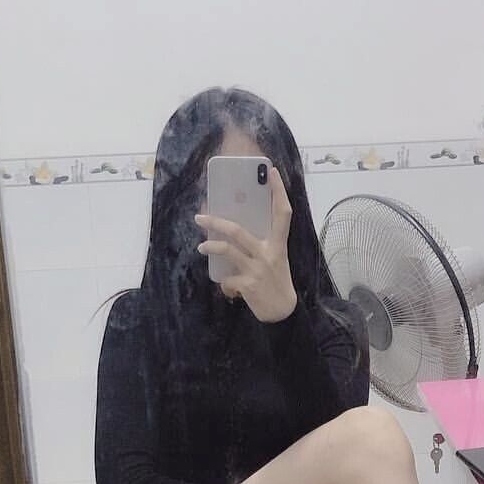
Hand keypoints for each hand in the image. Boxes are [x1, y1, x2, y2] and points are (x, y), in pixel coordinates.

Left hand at [194, 167, 296, 322]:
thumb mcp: (276, 259)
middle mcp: (269, 254)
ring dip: (210, 246)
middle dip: (216, 222)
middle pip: (238, 231)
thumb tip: (234, 232)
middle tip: (200, 216)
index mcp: (278, 244)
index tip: (271, 172)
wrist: (283, 312)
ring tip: (202, 247)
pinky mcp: (248, 285)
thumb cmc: (277, 281)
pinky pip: (227, 279)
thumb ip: (261, 245)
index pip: (283, 213)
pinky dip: (224, 283)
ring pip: (227, 251)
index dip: (278, 191)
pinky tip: (227, 286)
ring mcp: (257, 269)